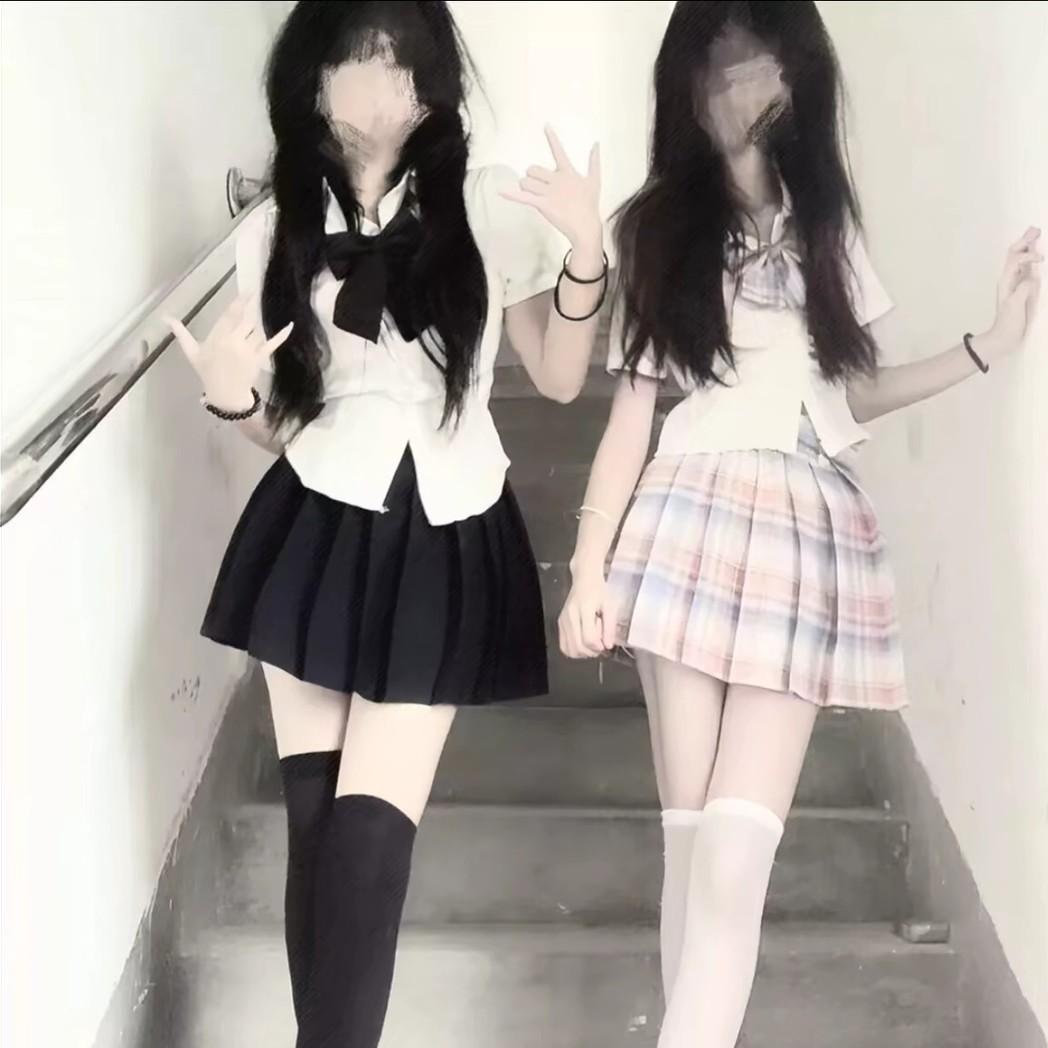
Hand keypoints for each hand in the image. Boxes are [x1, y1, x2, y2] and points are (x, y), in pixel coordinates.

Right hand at [165, 296, 291, 410]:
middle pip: (245, 320)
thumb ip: (181, 333)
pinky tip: (290, 325)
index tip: (245, 292)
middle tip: (255, 294)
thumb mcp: (192, 352)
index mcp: (217, 338)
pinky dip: (282, 335)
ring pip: (257, 330)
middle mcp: (233, 342)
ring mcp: (248, 351)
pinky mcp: (259, 359)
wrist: (225, 395)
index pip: (229, 316)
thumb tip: (165, 317)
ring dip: (258, 322)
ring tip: (262, 309)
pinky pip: (272, 344)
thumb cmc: (208, 372)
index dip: (238, 303)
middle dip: (250, 307)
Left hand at [501, 126, 601, 251]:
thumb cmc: (590, 205)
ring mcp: (549, 192)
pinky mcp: (543, 204)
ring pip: (526, 182)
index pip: (558, 151)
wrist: (586, 226)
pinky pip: (523, 197)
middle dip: (531, 177)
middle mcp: (557, 179)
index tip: (545, 125)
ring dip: (525, 187)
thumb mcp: (594, 181)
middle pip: (533, 169)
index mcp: (567, 172)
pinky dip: (511, 194)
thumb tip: (596, 144)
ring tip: (534, 196)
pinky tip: (500, 191)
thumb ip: (594, 161)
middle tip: (537, 187)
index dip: (552, 138)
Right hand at [558, 564, 616, 658]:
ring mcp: (563, 621)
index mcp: (584, 609)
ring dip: (583, 653)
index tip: (605, 645)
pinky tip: (583, 644)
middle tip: (600, 645)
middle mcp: (570, 616)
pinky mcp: (560, 624)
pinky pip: (564, 646)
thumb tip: (608, 645)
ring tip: (591, 644)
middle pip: (578, 646)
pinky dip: (574, 650)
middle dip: (592, 652)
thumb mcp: (610, 606)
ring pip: (569, 649)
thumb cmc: (599, 591)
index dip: (598, 646)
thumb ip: (610, 627)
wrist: (584, 579)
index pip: (588, 638)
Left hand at [979, 227, 1042, 361]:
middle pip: (1014, 254)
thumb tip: (1031, 277)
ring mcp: (1015, 283)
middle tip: (1036, 229)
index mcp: (1006, 280)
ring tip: (1035, 233)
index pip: (1016, 259)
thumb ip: (1023, 288)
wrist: (1004, 338)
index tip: (1042, 259)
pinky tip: (1036, 254)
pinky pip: (1025, 269)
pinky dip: (1031, 258)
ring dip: (1028, 246)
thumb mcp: (1016, 305)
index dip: (1029, 255)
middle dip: (1025, 241)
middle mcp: (1009, 278)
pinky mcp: (1021, 289)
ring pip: (1019, 259)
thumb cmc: (1009, 323)